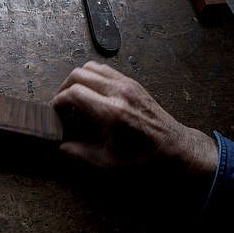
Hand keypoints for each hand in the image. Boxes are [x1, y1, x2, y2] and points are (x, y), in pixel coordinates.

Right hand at [51, 61, 217, 178]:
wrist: (179, 151)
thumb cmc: (146, 161)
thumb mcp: (110, 164)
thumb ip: (81, 154)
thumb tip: (60, 147)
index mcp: (112, 112)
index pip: (74, 93)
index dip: (58, 102)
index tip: (54, 113)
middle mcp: (119, 92)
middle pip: (79, 74)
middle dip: (64, 87)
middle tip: (61, 105)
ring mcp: (128, 84)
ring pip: (91, 67)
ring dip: (78, 79)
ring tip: (75, 98)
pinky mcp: (134, 84)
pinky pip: (105, 70)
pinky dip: (93, 77)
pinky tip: (92, 95)